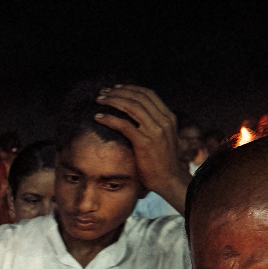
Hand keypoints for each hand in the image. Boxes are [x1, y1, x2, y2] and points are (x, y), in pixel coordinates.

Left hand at [94, 85, 190, 210]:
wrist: (169, 180)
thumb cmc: (162, 161)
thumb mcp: (164, 138)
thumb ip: (154, 125)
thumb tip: (136, 116)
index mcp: (168, 117)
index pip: (148, 94)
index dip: (130, 88)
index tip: (115, 88)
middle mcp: (163, 121)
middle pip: (138, 97)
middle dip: (118, 92)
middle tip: (102, 93)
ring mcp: (155, 131)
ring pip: (131, 107)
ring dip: (112, 101)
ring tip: (99, 100)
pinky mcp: (144, 142)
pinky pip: (124, 124)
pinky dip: (109, 118)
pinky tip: (98, 117)